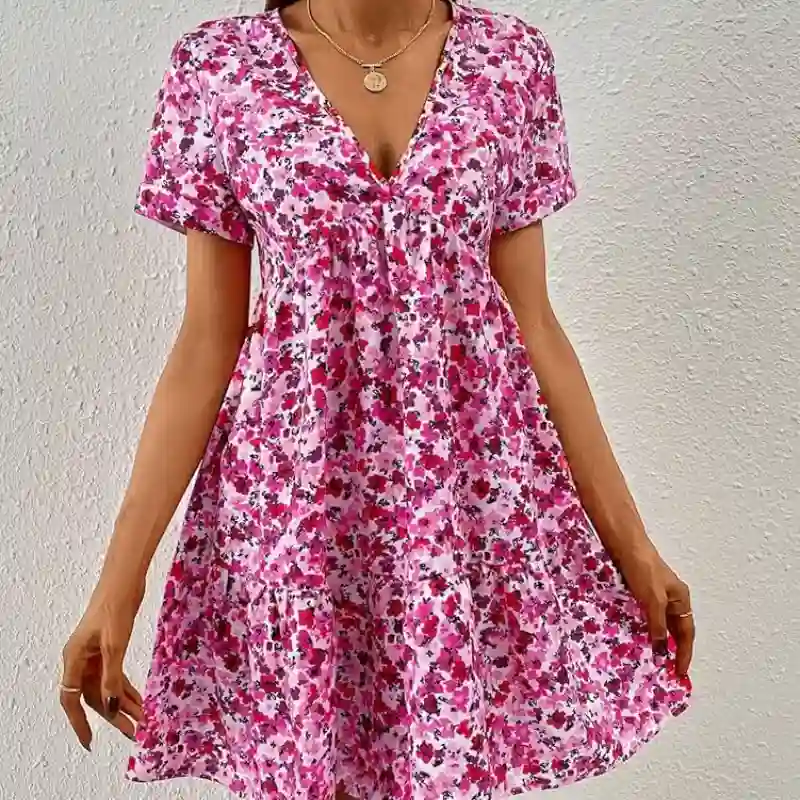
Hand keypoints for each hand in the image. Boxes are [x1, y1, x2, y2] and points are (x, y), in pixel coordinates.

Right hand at [60, 578, 144, 750]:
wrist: (124, 579)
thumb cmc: (115, 606)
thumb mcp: (115, 644)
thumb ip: (112, 677)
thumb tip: (112, 707)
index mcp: (74, 659)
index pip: (72, 700)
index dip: (80, 723)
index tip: (90, 741)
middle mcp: (81, 659)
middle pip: (93, 696)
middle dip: (113, 716)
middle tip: (134, 732)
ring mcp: (95, 653)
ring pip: (107, 686)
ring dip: (124, 703)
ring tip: (143, 720)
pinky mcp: (109, 647)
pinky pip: (115, 674)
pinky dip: (127, 687)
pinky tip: (139, 700)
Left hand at [617, 542, 694, 676]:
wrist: (625, 546)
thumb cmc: (643, 568)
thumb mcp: (653, 599)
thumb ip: (657, 625)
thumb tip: (662, 650)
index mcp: (681, 599)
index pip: (686, 633)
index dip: (684, 653)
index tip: (680, 672)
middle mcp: (672, 598)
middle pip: (676, 630)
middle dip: (674, 650)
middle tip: (668, 671)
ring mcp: (657, 595)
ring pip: (661, 624)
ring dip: (659, 641)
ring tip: (654, 660)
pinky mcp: (641, 593)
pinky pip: (648, 617)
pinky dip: (647, 630)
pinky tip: (639, 638)